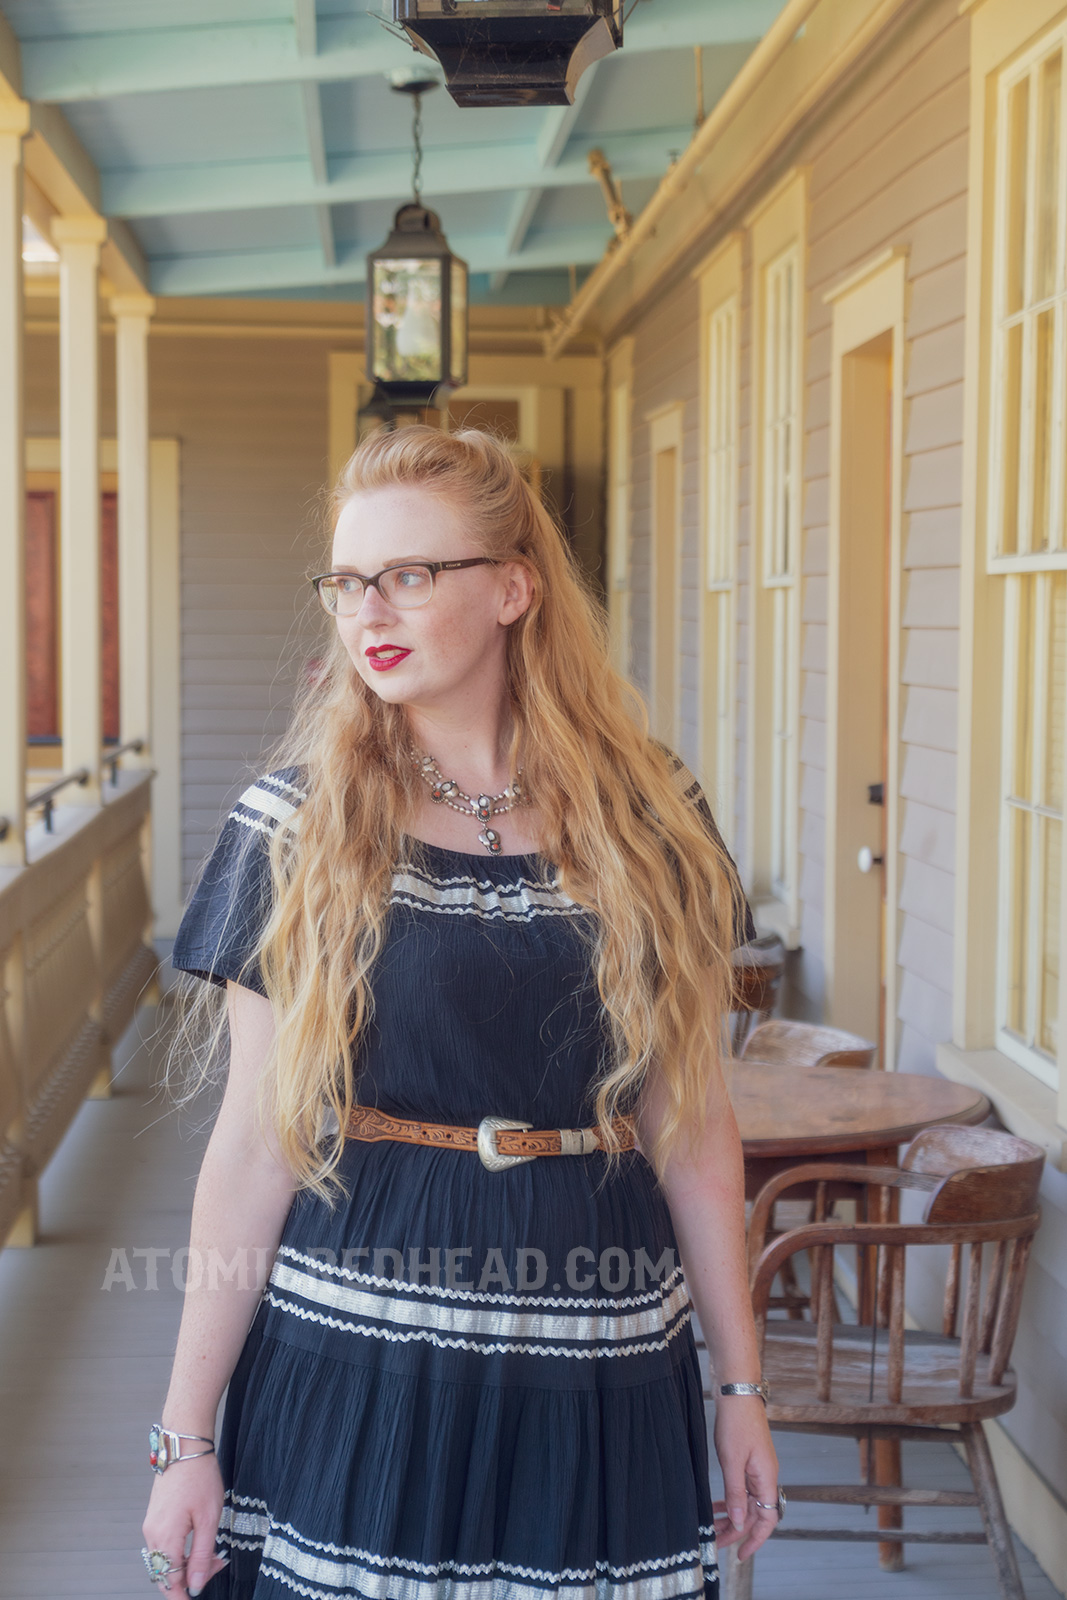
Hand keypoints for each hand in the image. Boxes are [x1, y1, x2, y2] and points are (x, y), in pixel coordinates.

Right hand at [142, 1453, 228, 1595]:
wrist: (184, 1447)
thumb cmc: (199, 1477)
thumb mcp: (208, 1519)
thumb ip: (201, 1555)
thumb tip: (196, 1584)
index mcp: (164, 1538)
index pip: (169, 1582)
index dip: (183, 1596)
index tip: (195, 1599)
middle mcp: (152, 1535)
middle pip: (165, 1574)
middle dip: (189, 1579)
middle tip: (215, 1568)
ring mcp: (151, 1526)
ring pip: (165, 1560)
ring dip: (186, 1565)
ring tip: (213, 1554)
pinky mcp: (155, 1518)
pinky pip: (164, 1546)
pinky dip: (180, 1551)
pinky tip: (199, 1543)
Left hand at [712, 1396, 779, 1561]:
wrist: (738, 1393)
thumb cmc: (737, 1423)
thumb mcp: (732, 1461)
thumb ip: (736, 1493)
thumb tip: (739, 1522)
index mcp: (767, 1478)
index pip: (767, 1520)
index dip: (755, 1540)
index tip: (740, 1554)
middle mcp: (766, 1476)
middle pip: (754, 1514)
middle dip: (735, 1531)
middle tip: (715, 1543)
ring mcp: (758, 1469)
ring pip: (746, 1502)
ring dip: (731, 1516)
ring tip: (711, 1526)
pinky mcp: (749, 1461)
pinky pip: (742, 1489)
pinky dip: (730, 1499)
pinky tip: (716, 1505)